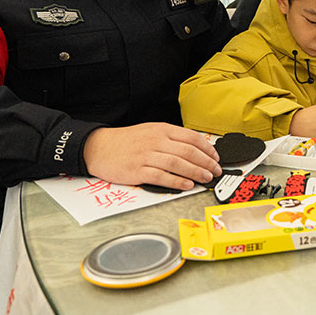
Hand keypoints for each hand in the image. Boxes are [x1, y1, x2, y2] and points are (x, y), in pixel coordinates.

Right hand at [83, 123, 221, 189]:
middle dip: (206, 163)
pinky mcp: (138, 171)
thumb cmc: (127, 141)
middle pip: (188, 152)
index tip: (216, 157)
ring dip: (196, 172)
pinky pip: (162, 176)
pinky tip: (186, 185)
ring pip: (178, 164)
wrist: (99, 147)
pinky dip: (177, 181)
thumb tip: (194, 148)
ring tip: (205, 178)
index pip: (192, 137)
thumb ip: (171, 138)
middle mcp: (156, 141)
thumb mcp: (151, 131)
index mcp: (162, 129)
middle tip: (216, 171)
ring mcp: (147, 156)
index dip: (208, 149)